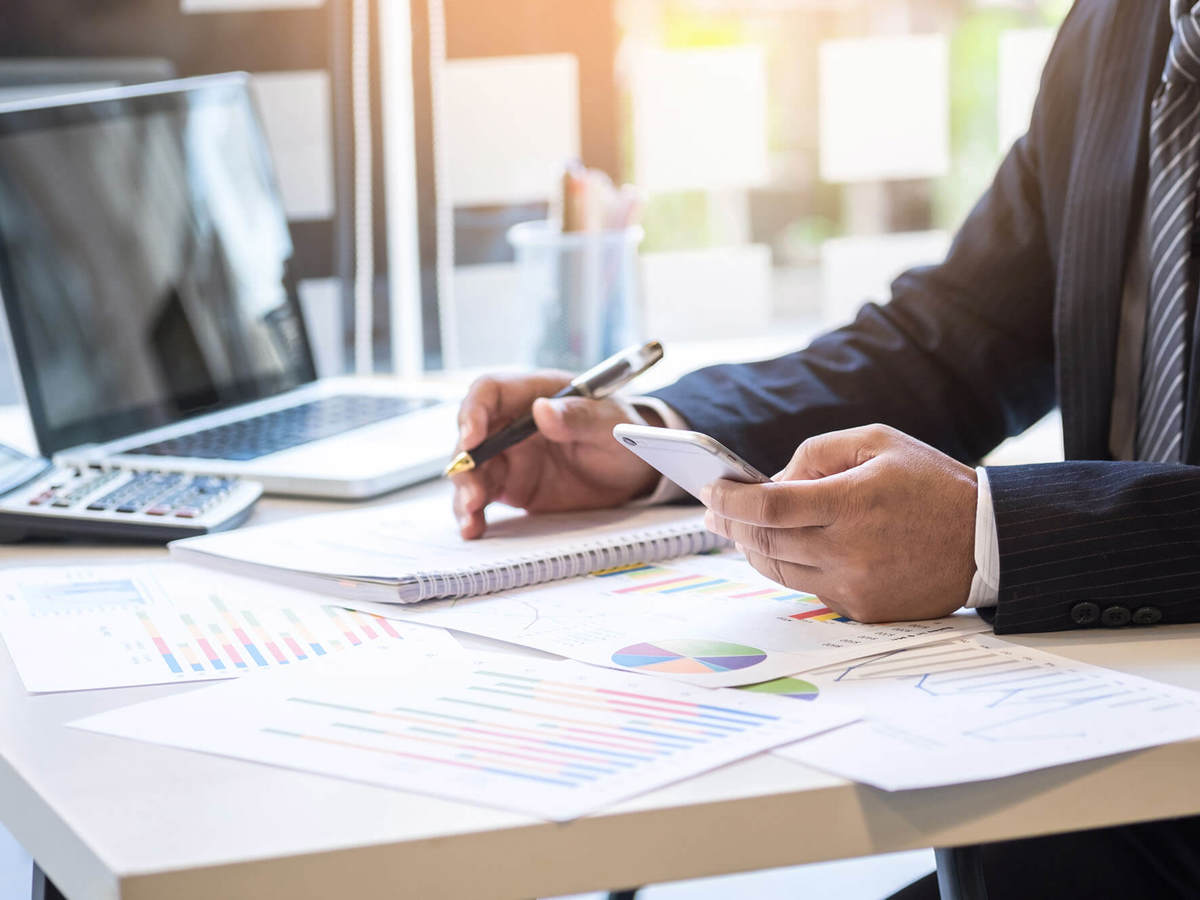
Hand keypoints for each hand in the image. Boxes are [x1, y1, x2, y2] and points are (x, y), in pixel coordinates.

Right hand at [452, 372, 660, 538]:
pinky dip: (474, 512)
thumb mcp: (611, 425)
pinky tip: (473, 528)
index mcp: (535, 393)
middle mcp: (514, 422)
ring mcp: (511, 455)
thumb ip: (579, 417)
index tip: (471, 439)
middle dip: (466, 464)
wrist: (634, 471)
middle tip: (473, 493)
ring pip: (472, 469)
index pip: (490, 391)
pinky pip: (484, 495)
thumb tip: (543, 411)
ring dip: (465, 492)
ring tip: (471, 517)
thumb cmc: (624, 435)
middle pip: (472, 435)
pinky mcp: (512, 484)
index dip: (473, 412)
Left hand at [702, 424, 976, 621]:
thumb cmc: (931, 483)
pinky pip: (808, 588)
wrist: (987, 541)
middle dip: (730, 526)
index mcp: (851, 502)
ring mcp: (854, 585)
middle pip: (764, 543)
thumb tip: (770, 480)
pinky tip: (786, 548)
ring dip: (752, 549)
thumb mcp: (877, 443)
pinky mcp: (862, 609)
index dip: (729, 501)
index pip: (767, 508)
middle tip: (713, 511)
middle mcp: (849, 550)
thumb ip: (817, 454)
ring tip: (741, 530)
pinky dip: (791, 567)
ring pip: (778, 570)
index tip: (709, 491)